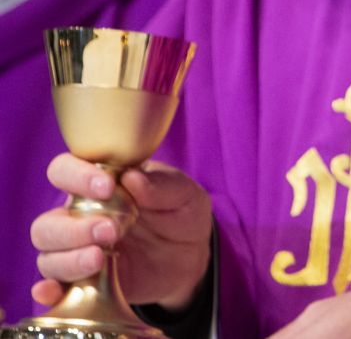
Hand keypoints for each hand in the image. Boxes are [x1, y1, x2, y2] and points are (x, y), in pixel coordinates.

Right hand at [31, 154, 211, 310]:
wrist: (191, 255)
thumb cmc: (180, 213)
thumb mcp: (183, 193)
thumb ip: (161, 184)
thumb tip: (132, 177)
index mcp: (97, 185)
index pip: (64, 171)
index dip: (76, 175)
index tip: (107, 186)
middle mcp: (78, 218)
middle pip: (47, 223)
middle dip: (73, 228)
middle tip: (110, 230)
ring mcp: (77, 252)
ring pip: (48, 255)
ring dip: (68, 258)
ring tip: (100, 257)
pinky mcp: (83, 282)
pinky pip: (53, 288)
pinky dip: (48, 291)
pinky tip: (52, 291)